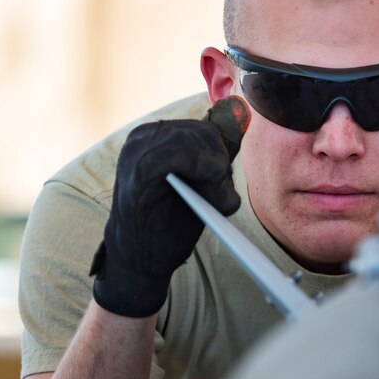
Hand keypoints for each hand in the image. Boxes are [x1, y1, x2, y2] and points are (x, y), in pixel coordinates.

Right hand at [90, 97, 248, 316]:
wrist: (140, 259)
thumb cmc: (169, 222)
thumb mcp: (200, 184)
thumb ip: (215, 157)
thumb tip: (241, 119)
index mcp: (156, 136)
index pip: (204, 126)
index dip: (224, 152)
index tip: (225, 181)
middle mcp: (144, 137)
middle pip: (202, 131)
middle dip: (222, 162)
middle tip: (225, 196)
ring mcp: (137, 151)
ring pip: (193, 140)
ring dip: (216, 171)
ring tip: (220, 201)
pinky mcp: (138, 170)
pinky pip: (179, 155)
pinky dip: (205, 172)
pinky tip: (214, 196)